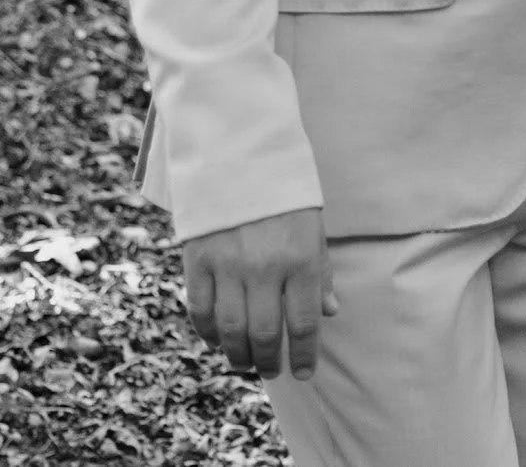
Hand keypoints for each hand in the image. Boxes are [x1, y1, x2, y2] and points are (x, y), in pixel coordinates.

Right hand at [182, 206, 338, 380]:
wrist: (238, 153)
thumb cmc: (283, 194)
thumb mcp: (313, 227)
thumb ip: (320, 272)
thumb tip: (329, 313)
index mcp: (300, 259)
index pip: (302, 324)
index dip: (302, 356)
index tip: (302, 373)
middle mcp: (264, 267)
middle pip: (263, 334)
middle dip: (268, 361)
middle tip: (270, 370)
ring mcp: (227, 265)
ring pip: (230, 329)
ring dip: (237, 355)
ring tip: (245, 362)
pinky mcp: (197, 259)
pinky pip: (200, 309)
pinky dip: (208, 332)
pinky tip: (217, 338)